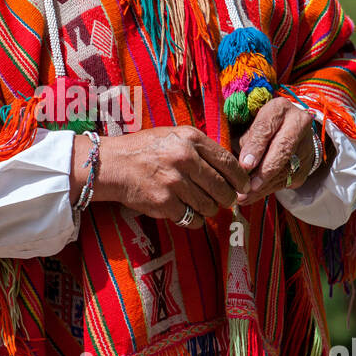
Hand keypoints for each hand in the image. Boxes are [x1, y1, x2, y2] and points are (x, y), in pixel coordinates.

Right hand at [71, 126, 250, 229]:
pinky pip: (192, 219)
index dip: (240, 179)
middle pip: (222, 188)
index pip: (228, 162)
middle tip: (225, 200)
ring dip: (209, 209)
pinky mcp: (164, 203)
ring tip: (200, 204)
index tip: (243, 186)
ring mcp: (174, 182)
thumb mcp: (174, 136)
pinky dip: (194, 219)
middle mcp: (184, 158)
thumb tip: (232, 169)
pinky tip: (187, 212)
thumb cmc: (145, 149)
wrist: (112, 164)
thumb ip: (201, 148)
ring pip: (209, 206)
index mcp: (190, 138)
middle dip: (227, 198)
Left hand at [233, 97, 318, 205]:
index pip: (267, 127)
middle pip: (283, 149)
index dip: (256, 147)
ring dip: (263, 186)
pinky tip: (252, 196)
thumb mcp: (248, 124)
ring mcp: (306, 145)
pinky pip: (288, 181)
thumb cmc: (258, 127)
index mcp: (279, 108)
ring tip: (242, 196)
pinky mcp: (306, 165)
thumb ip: (242, 139)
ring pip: (286, 169)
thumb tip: (235, 163)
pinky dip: (268, 190)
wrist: (287, 130)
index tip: (245, 164)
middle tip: (247, 186)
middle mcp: (298, 124)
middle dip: (264, 171)